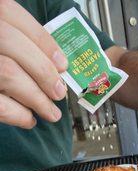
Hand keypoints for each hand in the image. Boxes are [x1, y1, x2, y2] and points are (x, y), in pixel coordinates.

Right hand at [0, 0, 67, 127]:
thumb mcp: (1, 44)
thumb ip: (21, 46)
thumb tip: (56, 68)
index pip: (11, 14)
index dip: (42, 40)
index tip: (62, 64)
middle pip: (12, 43)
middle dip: (43, 71)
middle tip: (59, 93)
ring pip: (8, 73)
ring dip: (38, 98)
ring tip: (51, 112)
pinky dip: (20, 115)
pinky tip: (29, 119)